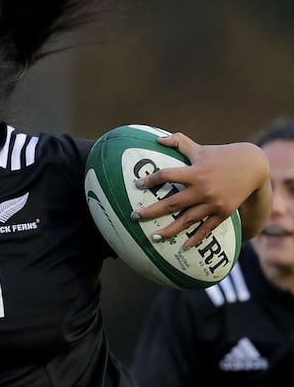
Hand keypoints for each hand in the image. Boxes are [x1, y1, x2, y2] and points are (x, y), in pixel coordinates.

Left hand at [132, 134, 268, 248]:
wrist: (254, 168)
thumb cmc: (221, 156)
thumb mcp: (200, 148)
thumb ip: (179, 142)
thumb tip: (158, 139)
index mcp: (195, 172)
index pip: (167, 175)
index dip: (151, 180)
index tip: (138, 184)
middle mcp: (202, 189)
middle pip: (172, 204)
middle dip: (151, 211)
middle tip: (134, 217)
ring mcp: (213, 203)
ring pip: (187, 220)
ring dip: (169, 230)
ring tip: (153, 238)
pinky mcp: (223, 213)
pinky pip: (206, 229)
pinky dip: (195, 238)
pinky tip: (183, 247)